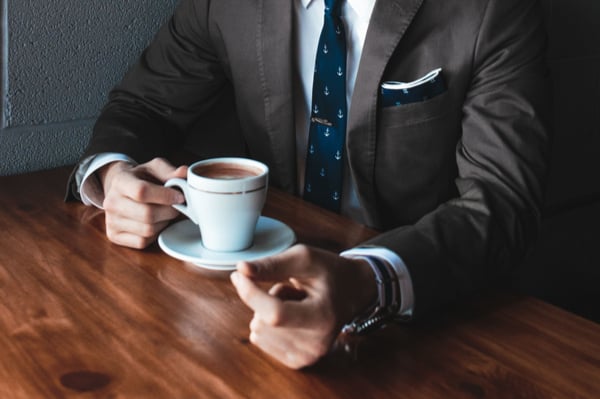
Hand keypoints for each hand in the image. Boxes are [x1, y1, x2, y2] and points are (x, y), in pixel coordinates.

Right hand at [100, 157, 186, 248]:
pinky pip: (142, 241)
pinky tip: (156, 223)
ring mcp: (111, 221)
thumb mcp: (154, 169)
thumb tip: (184, 172)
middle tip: (177, 206)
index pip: (142, 191)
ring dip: (164, 223)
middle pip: (147, 214)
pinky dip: (154, 234)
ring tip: (165, 213)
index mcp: (120, 181)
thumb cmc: (141, 178)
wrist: (121, 189)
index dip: (165, 196)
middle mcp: (111, 202)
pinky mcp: (114, 236)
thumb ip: (170, 171)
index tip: (180, 197)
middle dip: (169, 211)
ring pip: (147, 230)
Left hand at [230, 244, 375, 368]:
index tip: (239, 275)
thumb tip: (241, 269)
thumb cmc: (329, 272)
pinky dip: (269, 325)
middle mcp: (316, 343)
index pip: (275, 313)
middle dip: (268, 299)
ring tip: (295, 302)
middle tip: (294, 291)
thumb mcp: (305, 258)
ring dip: (268, 311)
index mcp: (323, 317)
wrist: (353, 291)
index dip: (251, 294)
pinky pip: (260, 340)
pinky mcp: (297, 361)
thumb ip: (272, 264)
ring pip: (258, 331)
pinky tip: (293, 316)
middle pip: (262, 322)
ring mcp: (307, 356)